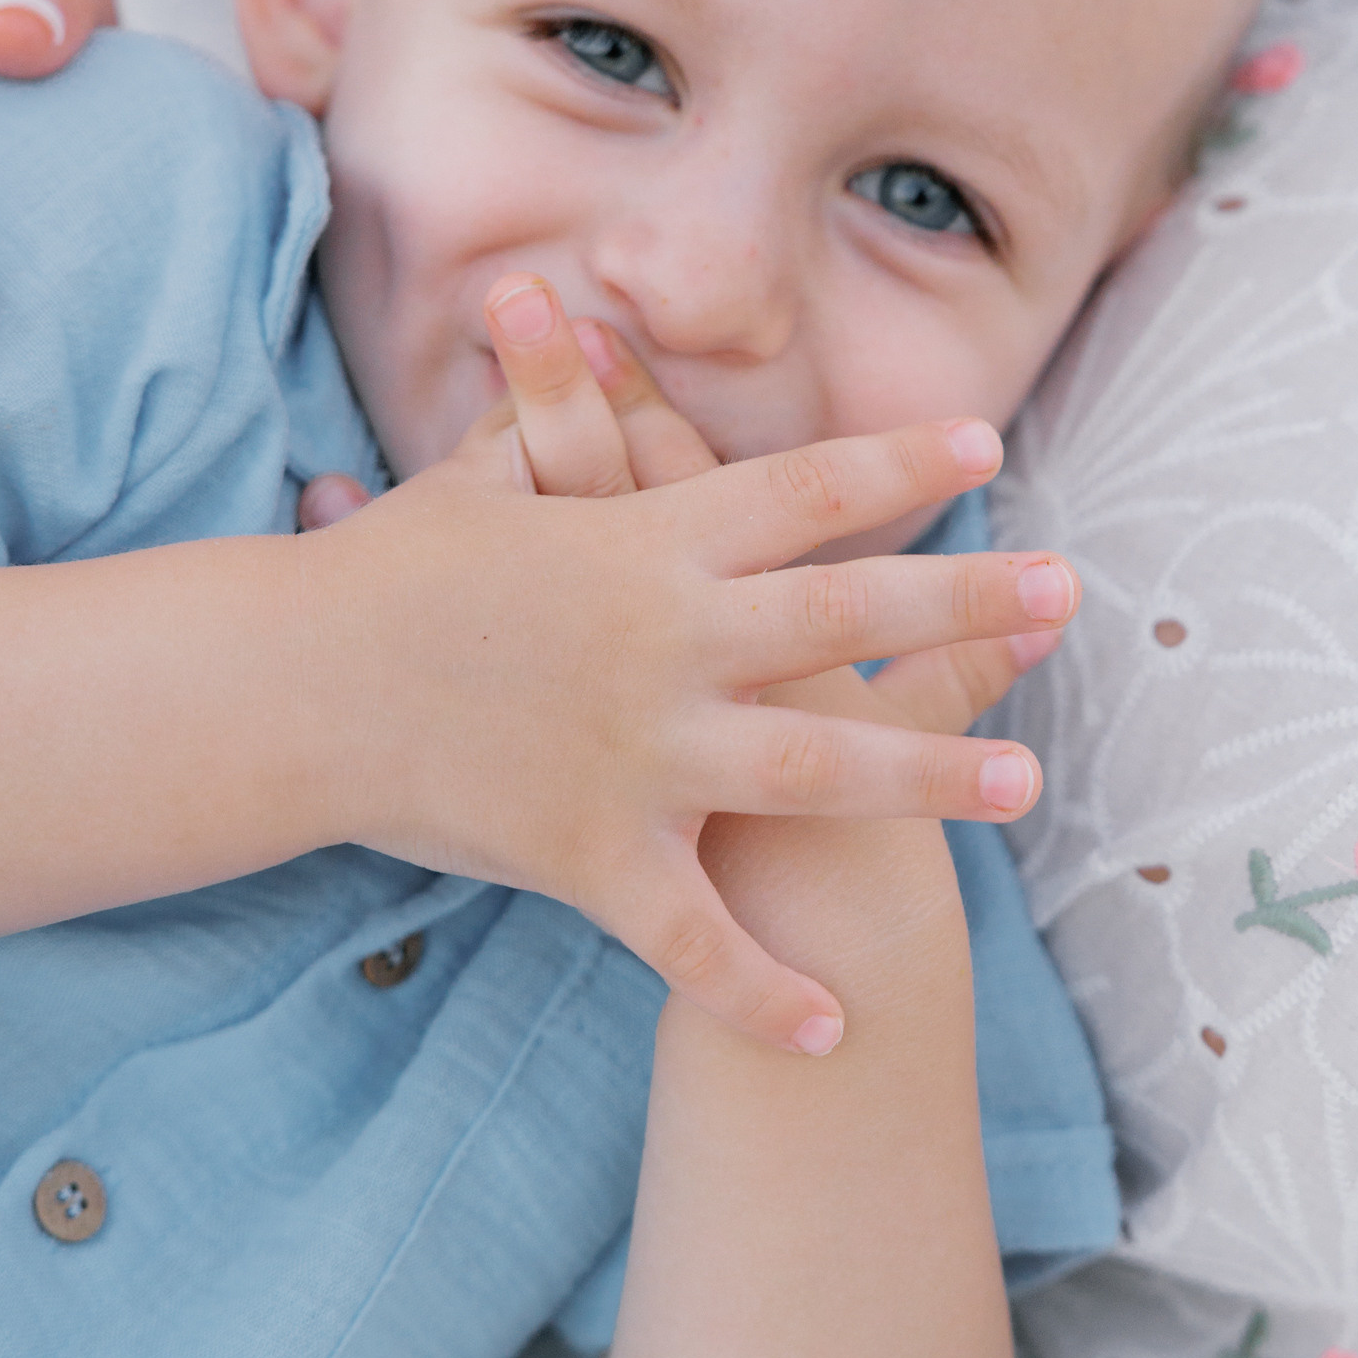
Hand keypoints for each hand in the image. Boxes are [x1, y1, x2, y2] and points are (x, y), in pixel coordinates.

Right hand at [306, 276, 1076, 1052]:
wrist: (291, 689)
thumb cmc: (384, 574)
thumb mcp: (474, 484)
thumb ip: (544, 422)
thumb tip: (564, 329)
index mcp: (647, 546)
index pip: (800, 492)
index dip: (898, 463)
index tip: (987, 442)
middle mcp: (666, 644)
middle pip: (842, 616)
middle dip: (962, 601)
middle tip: (1066, 588)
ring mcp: (639, 754)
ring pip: (812, 770)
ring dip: (927, 778)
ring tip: (1025, 782)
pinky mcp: (594, 853)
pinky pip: (694, 939)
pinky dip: (761, 991)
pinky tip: (833, 1028)